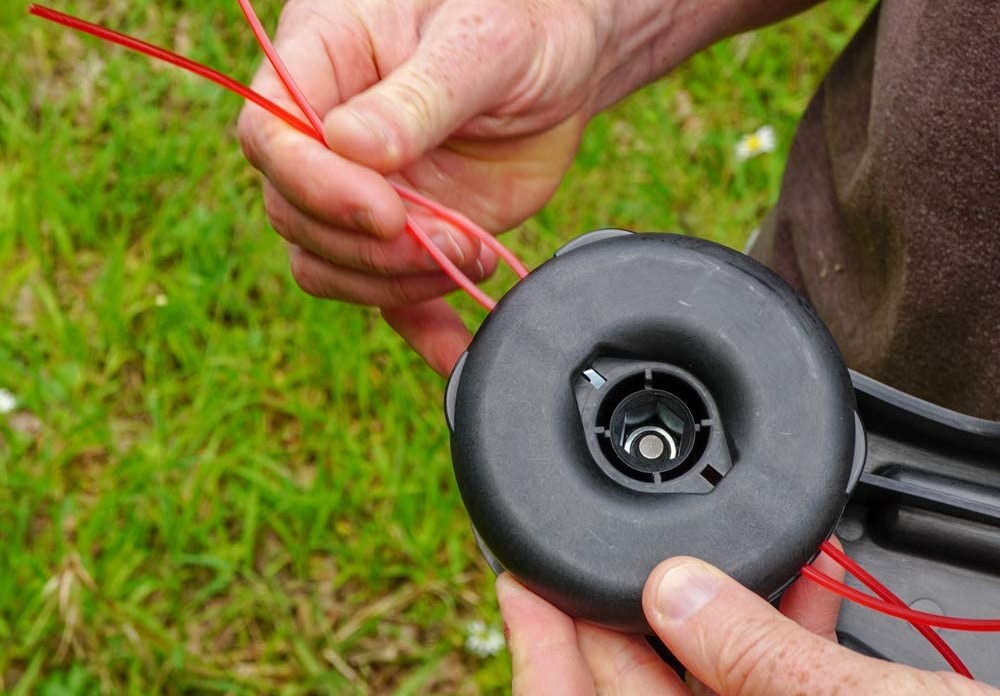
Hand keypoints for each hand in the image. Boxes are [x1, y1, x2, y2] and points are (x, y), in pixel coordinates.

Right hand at [238, 0, 617, 373]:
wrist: (566, 60)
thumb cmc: (521, 21)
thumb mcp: (480, 40)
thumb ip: (418, 96)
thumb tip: (351, 149)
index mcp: (323, 59)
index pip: (270, 136)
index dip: (315, 186)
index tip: (385, 210)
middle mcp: (327, 133)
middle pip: (294, 215)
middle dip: (369, 245)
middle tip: (450, 234)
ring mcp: (364, 191)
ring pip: (329, 265)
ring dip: (395, 282)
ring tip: (471, 252)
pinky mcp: (405, 235)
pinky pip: (387, 296)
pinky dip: (421, 330)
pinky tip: (457, 351)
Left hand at [499, 550, 998, 694]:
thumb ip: (759, 666)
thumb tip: (674, 592)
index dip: (540, 643)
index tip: (519, 573)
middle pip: (635, 685)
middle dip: (623, 604)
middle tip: (603, 531)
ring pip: (707, 678)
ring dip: (706, 604)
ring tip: (702, 534)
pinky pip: (772, 682)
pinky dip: (774, 630)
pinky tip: (789, 575)